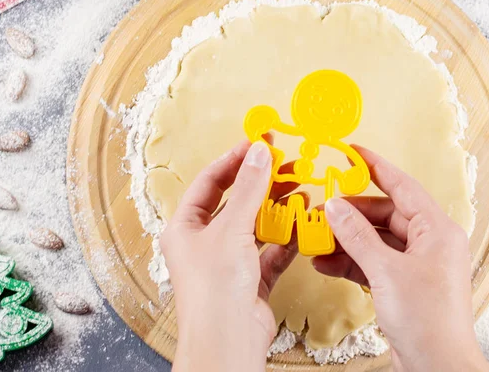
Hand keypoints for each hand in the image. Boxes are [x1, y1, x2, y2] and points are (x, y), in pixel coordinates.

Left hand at [161, 141, 301, 371]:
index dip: (233, 160)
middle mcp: (205, 242)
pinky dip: (286, 236)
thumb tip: (259, 152)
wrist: (228, 345)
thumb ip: (249, 189)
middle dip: (261, 183)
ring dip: (277, 208)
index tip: (257, 143)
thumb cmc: (215, 289)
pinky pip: (270, 249)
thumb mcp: (231, 229)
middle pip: (236, 202)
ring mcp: (229, 261)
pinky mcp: (251, 279)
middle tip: (285, 163)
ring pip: (256, 225)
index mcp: (186, 227)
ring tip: (300, 188)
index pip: (210, 182)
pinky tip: (302, 221)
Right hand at [314, 146, 488, 371]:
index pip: (402, 186)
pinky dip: (351, 261)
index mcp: (437, 230)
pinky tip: (326, 262)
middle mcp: (429, 242)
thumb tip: (335, 207)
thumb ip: (357, 236)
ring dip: (347, 240)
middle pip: (384, 214)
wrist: (438, 370)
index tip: (353, 152)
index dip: (376, 167)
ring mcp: (415, 264)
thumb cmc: (428, 322)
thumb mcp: (386, 271)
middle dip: (351, 213)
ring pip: (376, 239)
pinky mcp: (403, 284)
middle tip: (323, 207)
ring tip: (317, 237)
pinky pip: (373, 262)